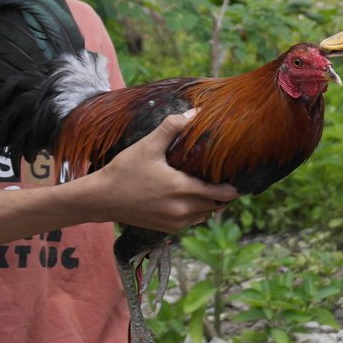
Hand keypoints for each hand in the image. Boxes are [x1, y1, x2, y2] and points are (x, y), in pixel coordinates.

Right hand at [85, 111, 239, 231]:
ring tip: (212, 189)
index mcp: (181, 189)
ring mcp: (174, 222)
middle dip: (224, 195)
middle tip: (228, 181)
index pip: (220, 194)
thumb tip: (194, 113)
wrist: (101, 198)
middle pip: (216, 206)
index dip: (233, 189)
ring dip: (210, 204)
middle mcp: (182, 210)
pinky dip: (197, 212)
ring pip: (204, 215)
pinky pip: (192, 222)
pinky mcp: (167, 229)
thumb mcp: (148, 145)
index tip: (240, 181)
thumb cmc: (124, 170)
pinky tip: (193, 199)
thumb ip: (171, 127)